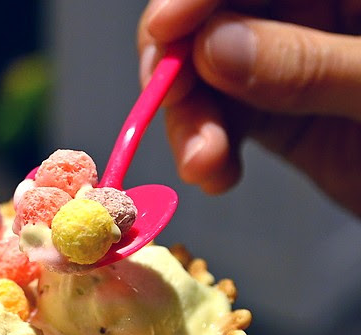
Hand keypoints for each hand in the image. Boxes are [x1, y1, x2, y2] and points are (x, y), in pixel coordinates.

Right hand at [137, 0, 360, 215]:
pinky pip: (223, 121)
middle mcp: (311, 16)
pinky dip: (205, 151)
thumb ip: (307, 65)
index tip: (164, 29)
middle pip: (213, 18)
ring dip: (188, 120)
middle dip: (179, 62)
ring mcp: (291, 64)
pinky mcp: (281, 113)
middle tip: (166, 99)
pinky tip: (214, 176)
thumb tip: (214, 48)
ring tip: (199, 163)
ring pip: (207, 75)